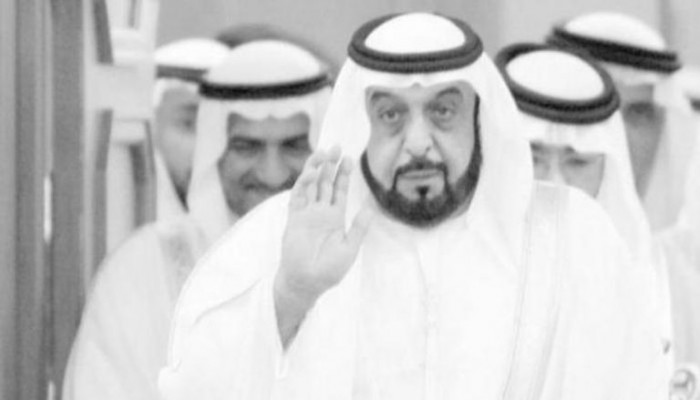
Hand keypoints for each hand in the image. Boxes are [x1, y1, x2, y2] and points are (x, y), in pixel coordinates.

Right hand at [276, 147, 372, 303]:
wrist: (307, 283)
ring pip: (311, 185)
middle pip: (325, 183)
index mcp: (334, 218)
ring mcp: (306, 214)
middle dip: (330, 165)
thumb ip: (358, 228)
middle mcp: (320, 212)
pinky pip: (298, 197)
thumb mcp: (350, 248)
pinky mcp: (294, 219)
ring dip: (316, 169)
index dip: (343, 174)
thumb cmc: (329, 271)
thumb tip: (370, 208)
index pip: (339, 190)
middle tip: (336, 146)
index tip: (349, 158)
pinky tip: (312, 173)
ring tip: (324, 153)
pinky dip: (304, 184)